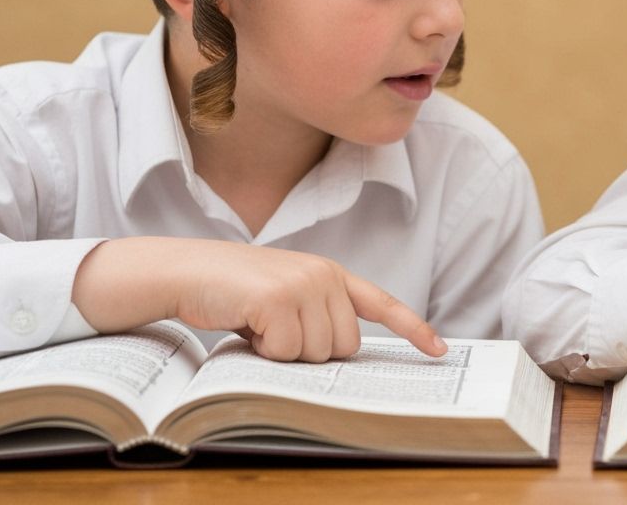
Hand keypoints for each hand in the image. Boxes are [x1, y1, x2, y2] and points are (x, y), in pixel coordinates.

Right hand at [73, 238, 446, 361]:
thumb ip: (318, 315)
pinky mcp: (278, 299)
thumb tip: (342, 353)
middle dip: (310, 352)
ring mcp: (304, 285)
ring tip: (258, 324)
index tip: (439, 350)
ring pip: (316, 354)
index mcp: (331, 274)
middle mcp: (324, 275)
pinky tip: (246, 324)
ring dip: (284, 352)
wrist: (187, 271)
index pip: (382, 303)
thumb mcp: (286, 296)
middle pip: (344, 347)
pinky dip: (263, 351)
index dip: (412, 328)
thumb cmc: (234, 292)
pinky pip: (286, 352)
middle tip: (275, 330)